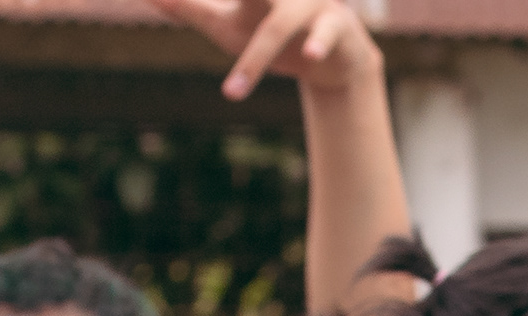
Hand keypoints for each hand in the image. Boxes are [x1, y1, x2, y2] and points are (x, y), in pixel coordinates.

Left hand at [147, 0, 374, 100]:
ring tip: (231, 94)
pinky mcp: (337, 25)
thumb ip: (190, 9)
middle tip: (223, 22)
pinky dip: (318, 45)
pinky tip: (309, 56)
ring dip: (255, 61)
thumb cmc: (272, 31)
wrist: (332, 56)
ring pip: (278, 27)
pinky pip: (326, 34)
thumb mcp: (227, 23)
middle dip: (236, 7)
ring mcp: (310, 3)